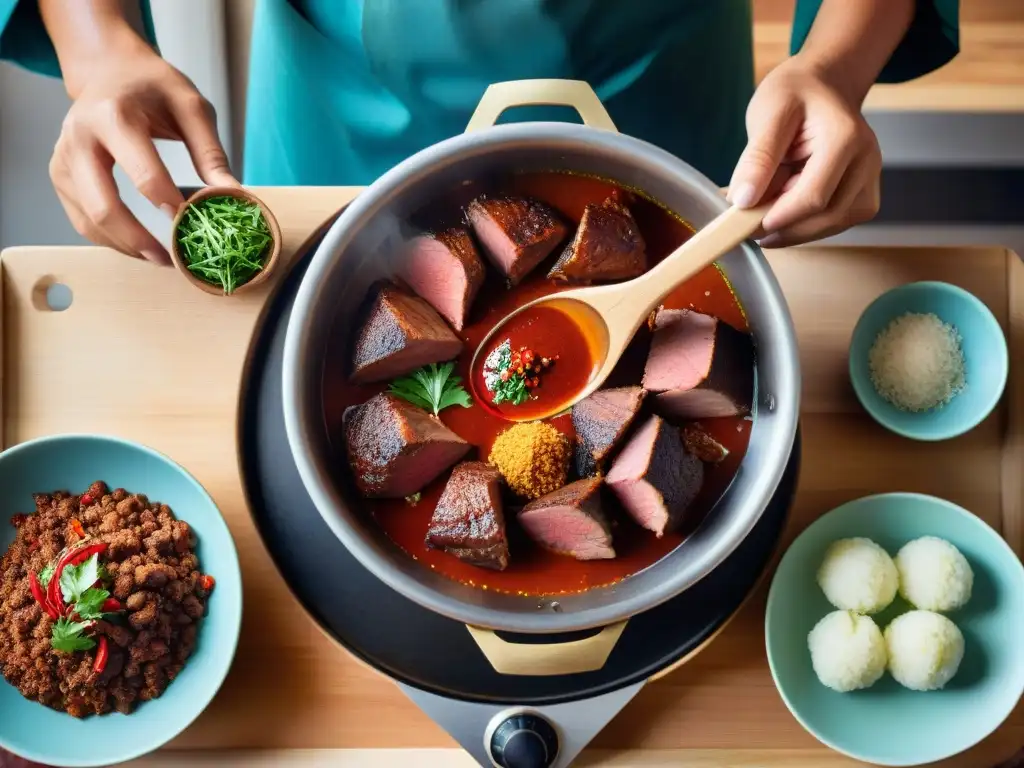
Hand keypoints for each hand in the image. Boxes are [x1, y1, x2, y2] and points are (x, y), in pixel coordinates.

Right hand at [49, 38, 235, 262]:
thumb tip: (232, 195)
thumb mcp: (191, 107)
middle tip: (171, 259)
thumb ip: (210, 152)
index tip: (194, 222)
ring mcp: (63, 158)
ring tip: (159, 258)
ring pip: (88, 220)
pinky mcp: (60, 174)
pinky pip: (81, 219)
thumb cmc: (153, 87)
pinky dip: (109, 239)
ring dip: (124, 246)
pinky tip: (137, 245)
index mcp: (113, 115)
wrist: (109, 70)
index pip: (143, 173)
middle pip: (104, 206)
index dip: (170, 203)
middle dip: (139, 239)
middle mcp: (78, 137)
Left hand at [728, 55, 881, 247]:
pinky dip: (805, 224)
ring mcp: (869, 179)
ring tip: (764, 211)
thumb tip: (743, 200)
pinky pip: (835, 221)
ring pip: (833, 224)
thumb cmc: (795, 93)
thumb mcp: (768, 114)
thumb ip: (757, 158)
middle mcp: (867, 161)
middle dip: (785, 228)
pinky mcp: (863, 193)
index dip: (780, 217)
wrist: (823, 84)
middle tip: (747, 226)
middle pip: (828, 216)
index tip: (746, 224)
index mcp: (845, 138)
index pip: (814, 196)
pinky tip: (783, 210)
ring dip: (794, 228)